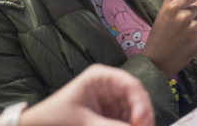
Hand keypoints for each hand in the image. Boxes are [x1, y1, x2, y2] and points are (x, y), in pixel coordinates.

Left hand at [20, 64, 153, 125]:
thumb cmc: (53, 118)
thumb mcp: (84, 122)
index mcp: (101, 77)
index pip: (130, 85)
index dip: (141, 103)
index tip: (141, 122)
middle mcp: (109, 86)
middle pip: (136, 99)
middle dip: (142, 116)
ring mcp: (111, 101)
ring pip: (135, 111)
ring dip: (138, 122)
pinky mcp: (110, 115)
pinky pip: (127, 120)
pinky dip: (130, 125)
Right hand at [141, 0, 196, 77]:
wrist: (157, 60)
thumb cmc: (159, 34)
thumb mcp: (162, 13)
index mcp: (173, 7)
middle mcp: (183, 16)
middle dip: (193, 15)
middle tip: (180, 26)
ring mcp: (192, 28)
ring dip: (196, 27)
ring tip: (183, 35)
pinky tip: (187, 43)